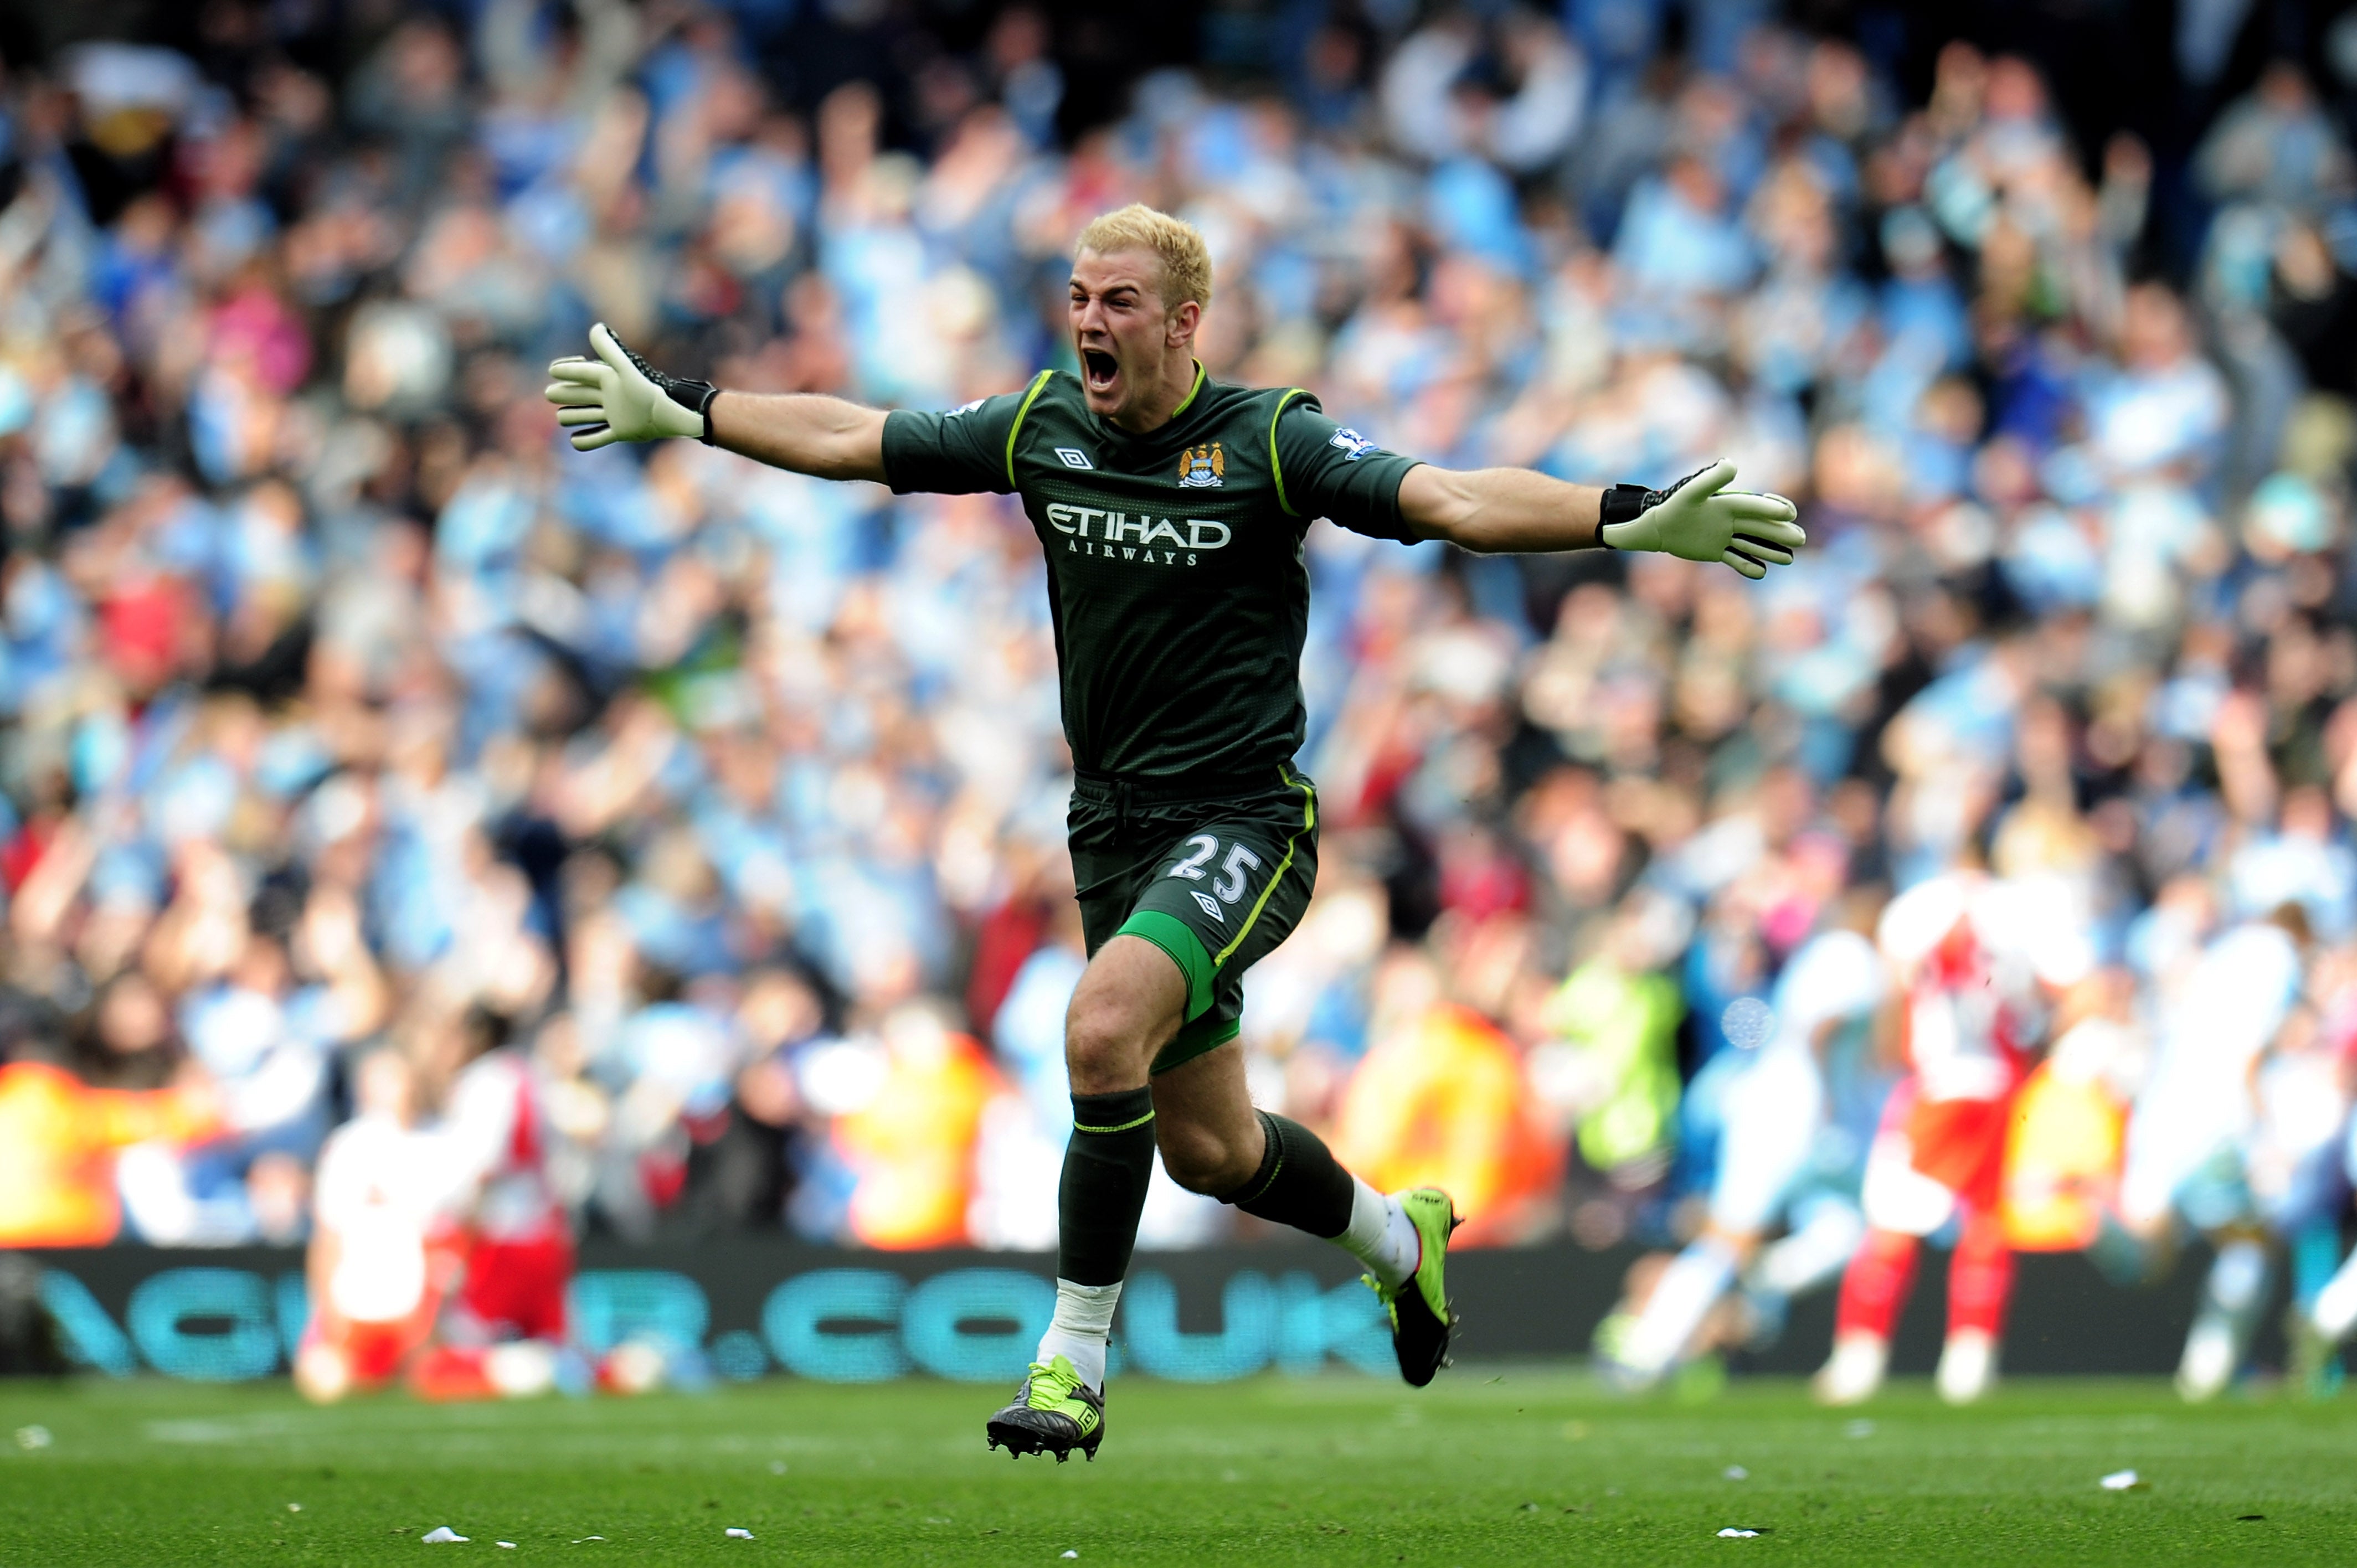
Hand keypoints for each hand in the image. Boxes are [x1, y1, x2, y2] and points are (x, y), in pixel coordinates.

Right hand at [544, 323, 715, 449]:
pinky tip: (574, 440)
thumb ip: (609, 349)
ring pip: (584, 415)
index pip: (581, 372)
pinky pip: (599, 438)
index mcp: (609, 378)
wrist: (671, 414)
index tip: (553, 370)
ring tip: (562, 417)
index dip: (566, 369)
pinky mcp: (621, 432)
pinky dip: (586, 440)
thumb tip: (595, 327)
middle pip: (579, 393)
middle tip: (551, 394)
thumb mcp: (625, 368)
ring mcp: (614, 414)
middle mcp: (609, 395)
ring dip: (572, 416)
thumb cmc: (648, 389)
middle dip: (565, 393)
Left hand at [1599, 460, 1804, 578]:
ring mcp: (1725, 536)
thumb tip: (1733, 465)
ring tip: (1790, 558)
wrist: (1658, 528)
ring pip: (1753, 544)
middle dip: (1780, 532)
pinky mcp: (1717, 551)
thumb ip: (1712, 479)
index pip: (1754, 506)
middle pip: (1760, 526)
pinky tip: (1761, 572)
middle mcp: (1731, 520)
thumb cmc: (1674, 507)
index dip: (1771, 509)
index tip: (1788, 513)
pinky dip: (1747, 566)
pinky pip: (1736, 559)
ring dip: (1771, 550)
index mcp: (1728, 503)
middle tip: (1800, 538)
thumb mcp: (1692, 492)